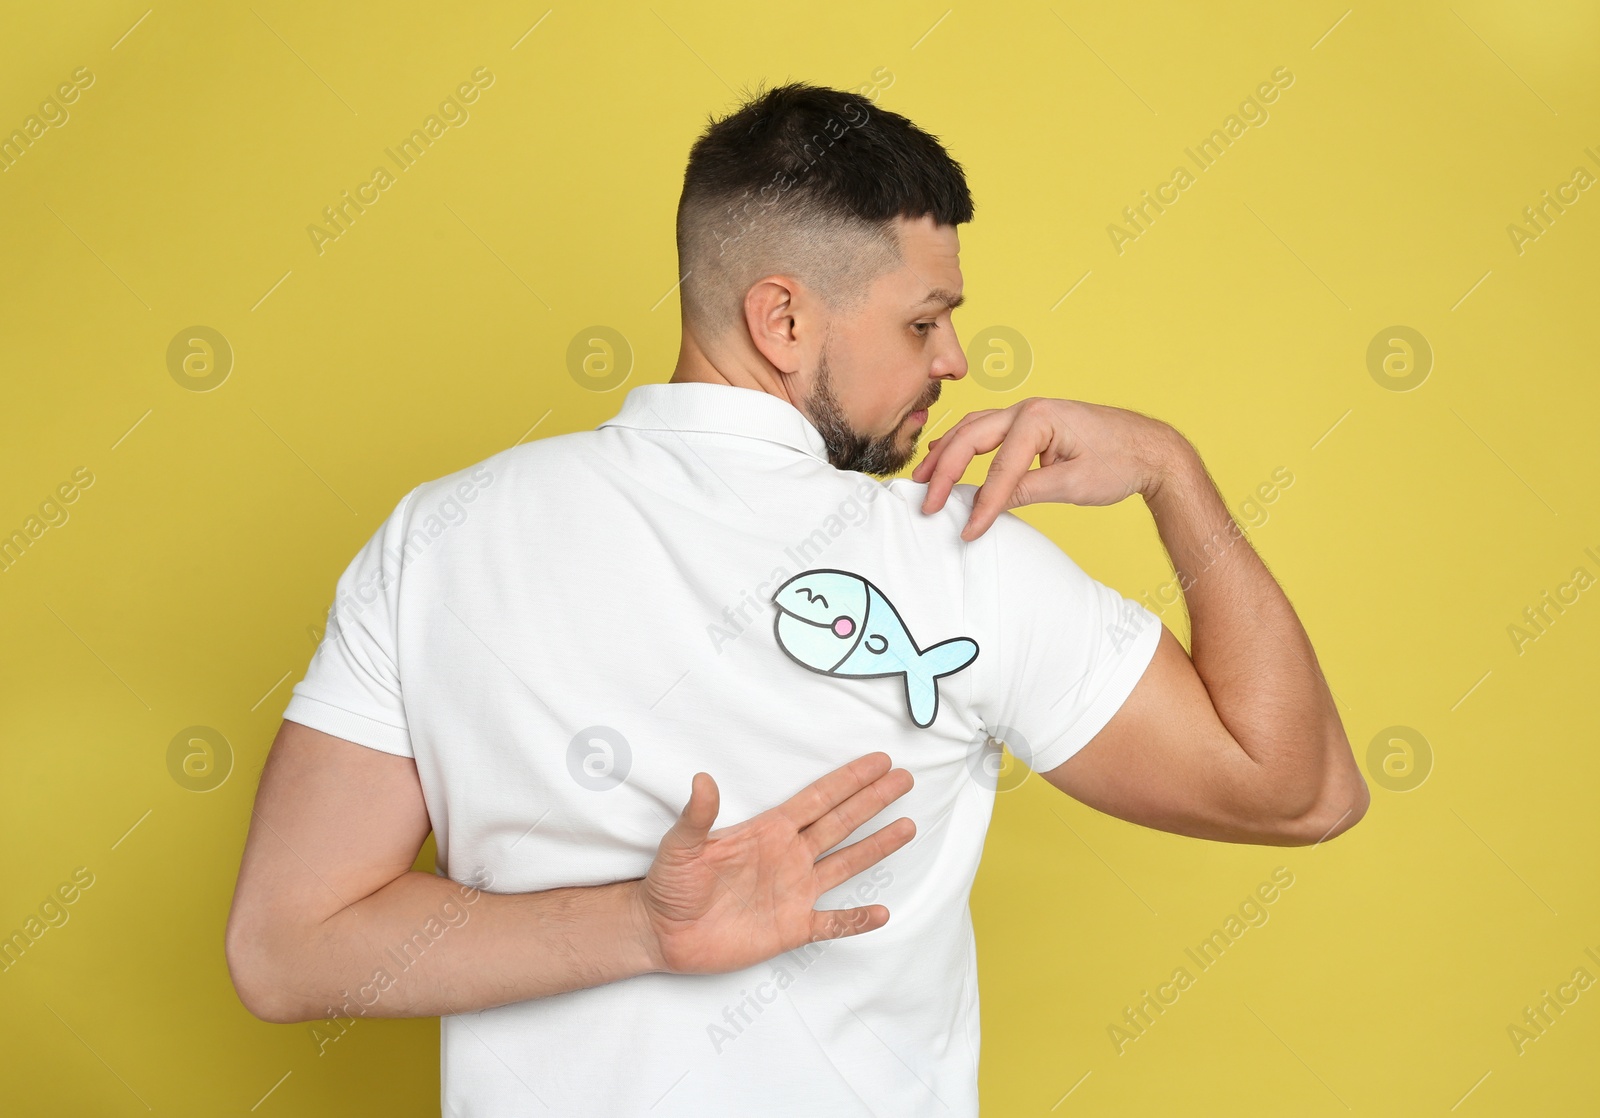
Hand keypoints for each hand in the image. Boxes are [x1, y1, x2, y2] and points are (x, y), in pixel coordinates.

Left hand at [631, 753, 915, 974]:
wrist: (661, 932)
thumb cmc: (668, 884)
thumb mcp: (680, 846)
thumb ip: (696, 815)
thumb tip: (701, 779)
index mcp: (768, 831)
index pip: (818, 799)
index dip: (849, 780)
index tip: (879, 761)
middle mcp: (788, 856)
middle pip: (841, 823)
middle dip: (873, 800)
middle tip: (905, 779)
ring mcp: (794, 892)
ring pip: (846, 865)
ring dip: (876, 847)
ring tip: (907, 828)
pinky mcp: (791, 928)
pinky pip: (832, 923)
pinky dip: (857, 920)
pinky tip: (882, 913)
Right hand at [911, 397, 1185, 540]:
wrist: (1150, 448)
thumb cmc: (1120, 461)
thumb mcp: (1074, 484)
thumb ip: (1028, 491)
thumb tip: (990, 506)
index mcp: (1039, 418)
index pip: (1000, 467)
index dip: (982, 502)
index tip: (968, 530)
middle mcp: (1028, 408)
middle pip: (971, 436)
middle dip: (944, 470)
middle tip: (927, 501)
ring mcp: (1028, 413)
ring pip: (973, 429)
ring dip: (946, 452)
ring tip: (923, 479)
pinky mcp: (1031, 424)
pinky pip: (987, 432)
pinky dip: (963, 445)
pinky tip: (947, 457)